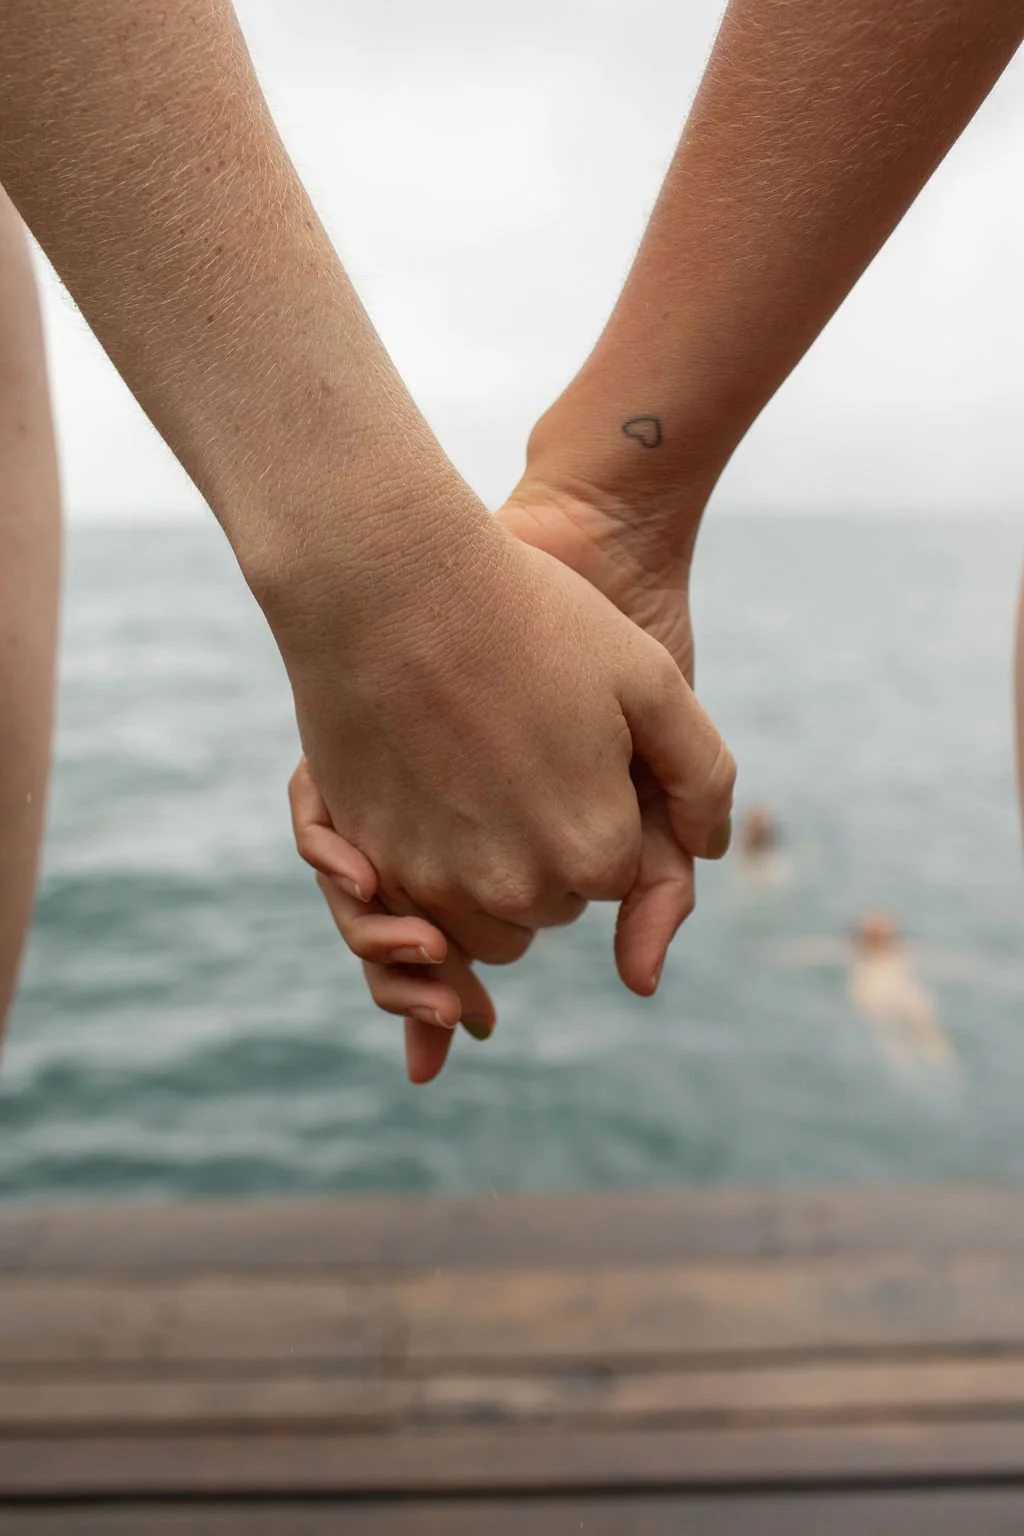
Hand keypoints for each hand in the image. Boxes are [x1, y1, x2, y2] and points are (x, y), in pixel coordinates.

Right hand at [290, 481, 728, 1083]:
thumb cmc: (528, 617)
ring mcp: (434, 881)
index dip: (604, 811)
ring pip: (485, 925)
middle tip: (531, 758)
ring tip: (482, 777)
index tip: (581, 750)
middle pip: (552, 905)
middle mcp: (515, 887)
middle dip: (553, 853)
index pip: (618, 878)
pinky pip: (415, 907)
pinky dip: (431, 874)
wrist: (389, 580)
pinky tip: (430, 793)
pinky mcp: (369, 859)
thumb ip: (703, 779)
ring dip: (492, 877)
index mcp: (594, 851)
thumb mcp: (652, 680)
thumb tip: (710, 850)